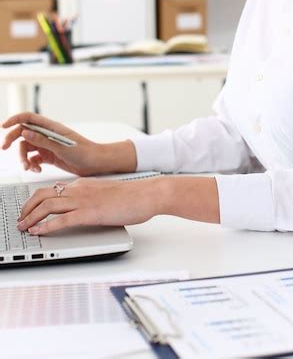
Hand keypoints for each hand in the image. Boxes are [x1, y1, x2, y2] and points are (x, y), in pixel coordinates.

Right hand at [2, 112, 107, 175]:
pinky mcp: (48, 156)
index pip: (29, 118)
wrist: (95, 163)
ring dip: (23, 159)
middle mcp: (47, 135)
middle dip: (12, 140)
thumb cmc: (84, 151)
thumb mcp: (61, 147)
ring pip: (26, 149)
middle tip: (4, 148)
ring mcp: (47, 146)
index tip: (3, 126)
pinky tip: (37, 170)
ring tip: (28, 168)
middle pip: (23, 133)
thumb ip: (42, 140)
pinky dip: (32, 165)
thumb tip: (25, 132)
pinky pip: (33, 159)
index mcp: (51, 127)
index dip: (15, 119)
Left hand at [16, 177, 165, 234]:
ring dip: (31, 218)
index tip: (28, 210)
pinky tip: (39, 233)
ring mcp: (84, 200)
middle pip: (43, 195)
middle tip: (20, 220)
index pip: (51, 189)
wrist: (147, 194)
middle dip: (27, 208)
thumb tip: (81, 209)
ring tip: (23, 228)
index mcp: (82, 184)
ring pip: (48, 206)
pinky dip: (47, 227)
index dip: (35, 200)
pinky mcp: (91, 213)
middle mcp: (79, 189)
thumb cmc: (132, 196)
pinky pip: (62, 220)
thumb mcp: (105, 193)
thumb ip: (91, 198)